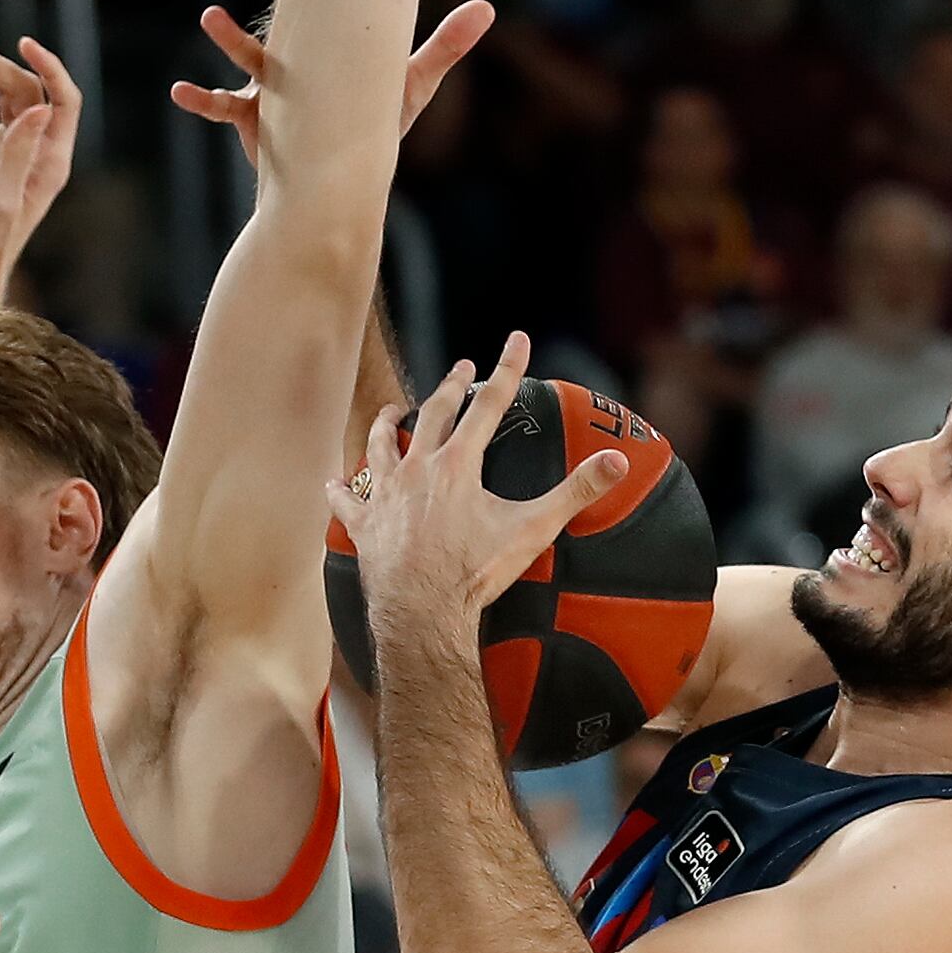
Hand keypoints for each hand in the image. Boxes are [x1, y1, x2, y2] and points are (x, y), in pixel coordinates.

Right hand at [170, 0, 494, 168]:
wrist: (342, 187)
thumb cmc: (374, 135)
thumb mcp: (411, 87)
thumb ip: (443, 48)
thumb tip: (487, 5)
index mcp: (328, 55)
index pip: (323, 14)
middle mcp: (296, 66)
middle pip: (278, 31)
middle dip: (266, 5)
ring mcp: (272, 93)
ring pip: (247, 65)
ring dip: (228, 43)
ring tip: (208, 17)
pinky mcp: (256, 123)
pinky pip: (222, 108)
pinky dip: (200, 100)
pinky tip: (179, 91)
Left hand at [328, 331, 626, 627]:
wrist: (423, 613)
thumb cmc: (476, 572)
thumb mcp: (533, 528)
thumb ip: (576, 491)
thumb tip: (617, 461)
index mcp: (458, 464)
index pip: (489, 405)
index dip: (508, 369)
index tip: (517, 339)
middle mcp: (417, 468)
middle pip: (432, 414)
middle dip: (450, 386)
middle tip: (461, 368)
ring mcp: (385, 495)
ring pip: (381, 445)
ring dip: (388, 423)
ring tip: (393, 410)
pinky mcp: (364, 526)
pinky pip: (346, 501)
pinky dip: (341, 489)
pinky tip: (334, 481)